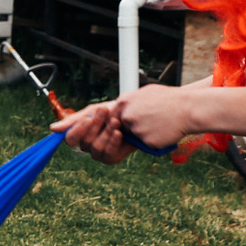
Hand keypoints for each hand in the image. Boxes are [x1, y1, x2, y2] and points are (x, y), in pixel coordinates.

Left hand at [51, 86, 191, 163]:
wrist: (190, 108)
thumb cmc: (168, 103)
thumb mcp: (141, 98)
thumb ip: (122, 108)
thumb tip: (109, 115)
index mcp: (121, 102)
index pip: (89, 112)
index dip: (72, 122)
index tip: (54, 129)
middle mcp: (121, 112)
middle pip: (99, 132)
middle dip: (103, 136)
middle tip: (117, 130)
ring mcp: (130, 125)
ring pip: (116, 142)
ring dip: (124, 139)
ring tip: (141, 127)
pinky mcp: (141, 138)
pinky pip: (134, 147)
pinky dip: (143, 142)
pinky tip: (155, 131)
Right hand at [52, 103, 134, 164]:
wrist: (135, 115)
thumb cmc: (112, 112)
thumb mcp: (91, 112)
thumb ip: (73, 121)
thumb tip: (52, 129)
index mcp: (79, 135)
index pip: (70, 139)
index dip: (78, 130)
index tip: (88, 119)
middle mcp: (86, 147)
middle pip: (84, 141)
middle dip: (96, 125)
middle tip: (105, 112)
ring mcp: (98, 154)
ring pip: (96, 147)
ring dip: (107, 132)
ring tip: (116, 121)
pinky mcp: (110, 159)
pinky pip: (108, 153)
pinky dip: (114, 141)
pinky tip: (119, 133)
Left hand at [116, 84, 194, 151]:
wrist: (189, 108)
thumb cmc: (170, 98)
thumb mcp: (147, 92)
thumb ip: (131, 101)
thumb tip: (123, 106)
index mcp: (125, 102)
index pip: (113, 116)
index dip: (122, 120)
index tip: (132, 120)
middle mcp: (127, 116)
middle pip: (124, 127)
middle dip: (133, 127)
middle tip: (150, 122)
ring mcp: (136, 130)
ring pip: (136, 136)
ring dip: (145, 134)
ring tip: (161, 123)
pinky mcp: (147, 142)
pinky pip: (148, 143)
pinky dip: (155, 140)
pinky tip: (165, 130)